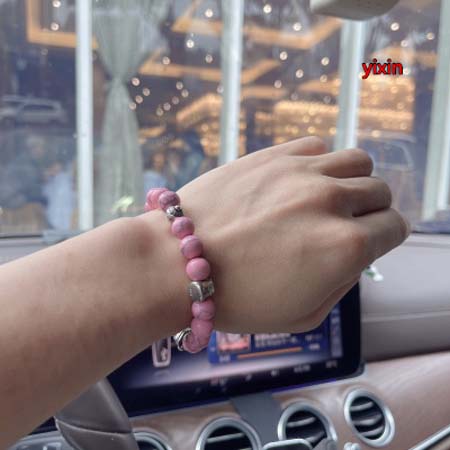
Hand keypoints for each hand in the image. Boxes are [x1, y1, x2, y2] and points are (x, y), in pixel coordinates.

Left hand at [171, 137, 407, 332]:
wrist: (175, 263)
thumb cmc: (235, 298)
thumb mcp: (303, 315)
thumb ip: (342, 282)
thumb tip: (353, 254)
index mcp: (344, 247)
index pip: (395, 228)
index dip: (385, 238)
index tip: (370, 242)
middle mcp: (330, 201)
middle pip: (380, 191)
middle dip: (372, 210)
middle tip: (348, 223)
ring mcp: (300, 172)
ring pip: (357, 161)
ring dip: (353, 181)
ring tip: (329, 198)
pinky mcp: (272, 155)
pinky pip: (317, 147)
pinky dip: (320, 163)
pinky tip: (300, 182)